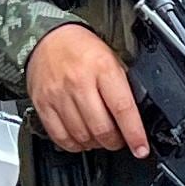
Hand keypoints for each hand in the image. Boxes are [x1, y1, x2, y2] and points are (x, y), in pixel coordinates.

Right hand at [26, 24, 147, 155]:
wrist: (47, 37)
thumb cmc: (82, 48)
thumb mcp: (111, 58)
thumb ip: (123, 86)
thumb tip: (137, 116)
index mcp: (102, 68)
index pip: (122, 108)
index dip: (134, 134)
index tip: (141, 148)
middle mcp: (79, 82)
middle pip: (102, 128)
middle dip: (115, 142)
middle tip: (119, 139)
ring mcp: (59, 95)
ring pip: (82, 136)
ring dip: (96, 144)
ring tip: (100, 137)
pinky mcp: (43, 104)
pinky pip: (60, 136)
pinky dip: (74, 145)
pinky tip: (81, 138)